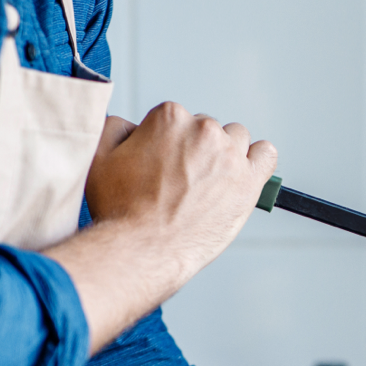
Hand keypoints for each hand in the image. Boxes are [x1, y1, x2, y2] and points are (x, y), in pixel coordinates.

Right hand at [46, 106, 276, 351]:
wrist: (144, 248)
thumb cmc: (121, 209)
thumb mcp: (99, 157)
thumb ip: (115, 126)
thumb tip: (132, 124)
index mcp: (169, 117)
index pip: (175, 119)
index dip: (165, 143)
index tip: (161, 165)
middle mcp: (203, 130)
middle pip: (205, 129)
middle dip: (195, 150)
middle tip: (182, 181)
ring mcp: (230, 155)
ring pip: (235, 140)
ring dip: (225, 155)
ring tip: (208, 182)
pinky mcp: (249, 181)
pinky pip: (266, 155)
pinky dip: (257, 162)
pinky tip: (243, 175)